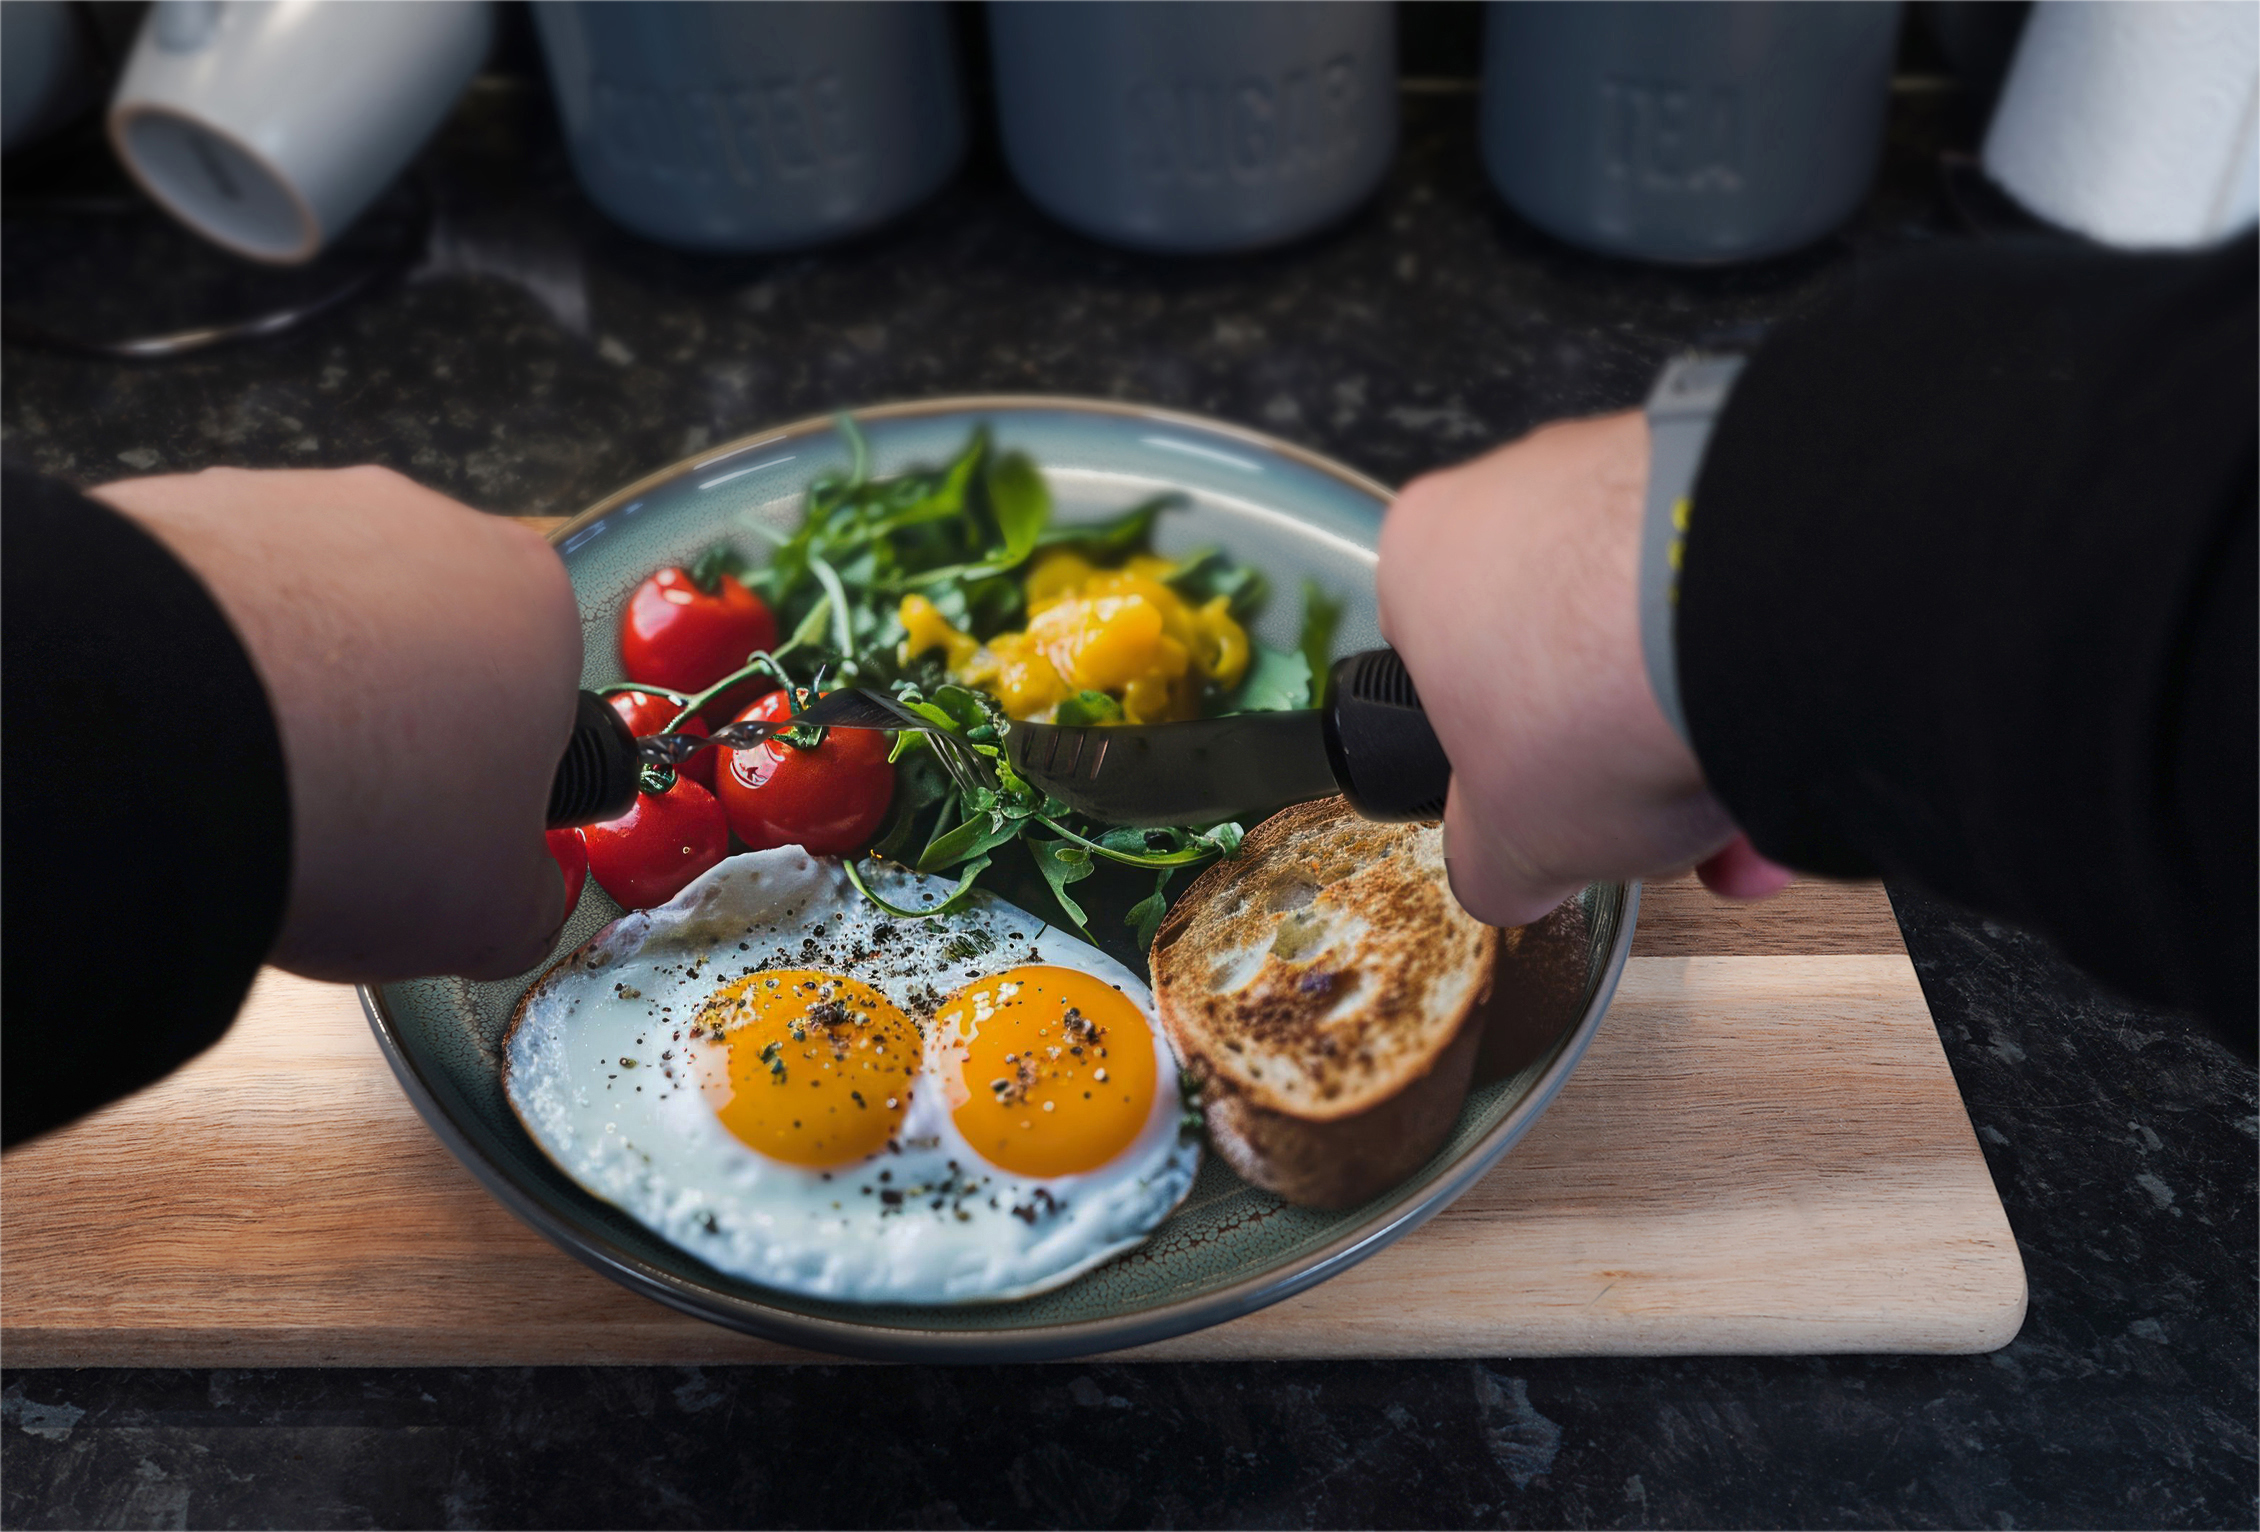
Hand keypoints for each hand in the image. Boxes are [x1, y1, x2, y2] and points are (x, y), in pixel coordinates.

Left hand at [94, 466, 582, 979]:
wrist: (166, 748)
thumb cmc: (350, 801)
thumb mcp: (497, 911)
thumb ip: (528, 896)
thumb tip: (513, 902)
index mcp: (533, 601)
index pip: (538, 694)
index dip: (492, 779)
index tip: (452, 832)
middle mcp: (425, 526)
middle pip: (424, 644)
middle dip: (390, 726)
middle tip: (351, 821)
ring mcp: (296, 507)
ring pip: (308, 621)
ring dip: (292, 698)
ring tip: (255, 795)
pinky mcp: (179, 512)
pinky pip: (204, 609)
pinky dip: (197, 674)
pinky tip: (185, 753)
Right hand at [1376, 411, 1791, 925]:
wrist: (1746, 609)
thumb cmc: (1593, 691)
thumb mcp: (1504, 844)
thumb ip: (1492, 861)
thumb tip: (1504, 878)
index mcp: (1425, 559)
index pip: (1440, 665)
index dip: (1498, 756)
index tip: (1542, 807)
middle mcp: (1523, 488)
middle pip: (1567, 656)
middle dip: (1620, 757)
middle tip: (1654, 825)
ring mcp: (1634, 470)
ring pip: (1662, 633)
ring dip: (1700, 731)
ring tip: (1740, 811)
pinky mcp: (1741, 475)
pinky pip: (1742, 597)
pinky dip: (1765, 676)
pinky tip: (1788, 746)